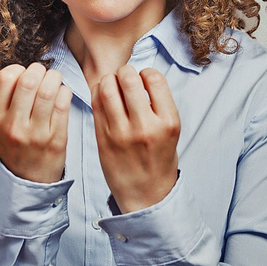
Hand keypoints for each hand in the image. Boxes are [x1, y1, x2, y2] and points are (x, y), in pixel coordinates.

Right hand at [0, 63, 72, 183]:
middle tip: (44, 74)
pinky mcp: (56, 139)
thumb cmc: (16, 146)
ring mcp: (36, 134)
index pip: (5, 78)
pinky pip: (63, 104)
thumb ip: (7, 99)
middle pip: (29, 81)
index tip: (25, 74)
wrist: (28, 181)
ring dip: (55, 79)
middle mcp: (14, 126)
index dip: (19, 69)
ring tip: (55, 81)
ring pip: (48, 91)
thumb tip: (25, 69)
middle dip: (40, 70)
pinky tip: (62, 95)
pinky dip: (65, 92)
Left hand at [92, 65, 180, 212]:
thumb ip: (159, 104)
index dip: (146, 72)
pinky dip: (97, 92)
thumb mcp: (171, 131)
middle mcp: (145, 126)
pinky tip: (103, 95)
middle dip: (124, 71)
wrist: (146, 194)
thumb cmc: (159, 159)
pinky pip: (95, 104)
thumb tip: (140, 75)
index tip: (143, 78)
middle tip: (124, 77)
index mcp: (168, 122)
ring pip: (107, 88)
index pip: (154, 78)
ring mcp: (121, 133)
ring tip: (112, 84)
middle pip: (128, 78)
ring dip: (108, 79)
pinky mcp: (103, 138)